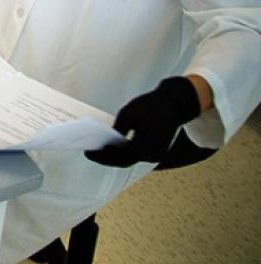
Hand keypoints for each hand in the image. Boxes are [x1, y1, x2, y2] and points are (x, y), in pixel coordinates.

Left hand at [85, 77, 203, 167]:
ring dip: (117, 156)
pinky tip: (115, 147)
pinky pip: (140, 154)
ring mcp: (157, 154)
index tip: (88, 153)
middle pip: (125, 161)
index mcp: (144, 148)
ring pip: (133, 158)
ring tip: (100, 150)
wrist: (176, 103)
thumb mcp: (128, 115)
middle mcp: (152, 155)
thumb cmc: (151, 107)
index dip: (101, 157)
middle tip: (91, 154)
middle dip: (107, 158)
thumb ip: (117, 131)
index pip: (119, 157)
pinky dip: (127, 152)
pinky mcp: (159, 150)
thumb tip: (107, 141)